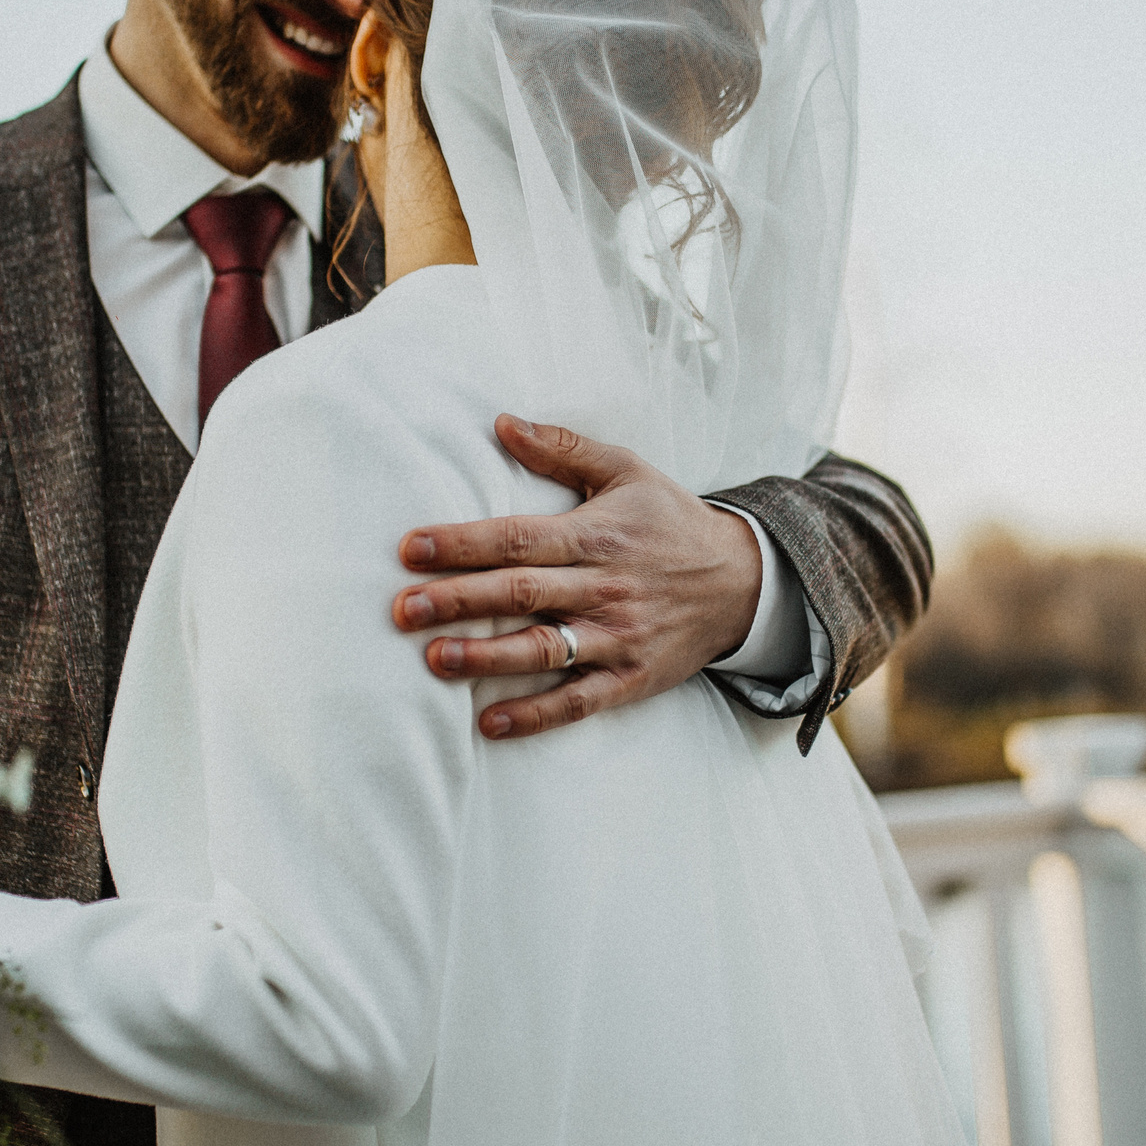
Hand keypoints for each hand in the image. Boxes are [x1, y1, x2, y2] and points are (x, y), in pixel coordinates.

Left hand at [393, 415, 761, 739]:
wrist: (743, 580)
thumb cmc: (671, 521)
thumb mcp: (627, 470)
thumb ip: (562, 448)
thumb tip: (502, 423)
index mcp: (596, 535)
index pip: (517, 539)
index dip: (461, 544)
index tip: (410, 549)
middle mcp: (604, 587)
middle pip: (521, 593)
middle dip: (458, 600)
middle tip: (402, 609)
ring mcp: (618, 636)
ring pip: (545, 649)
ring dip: (487, 656)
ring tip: (435, 660)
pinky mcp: (631, 676)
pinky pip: (579, 701)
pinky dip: (536, 714)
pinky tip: (490, 723)